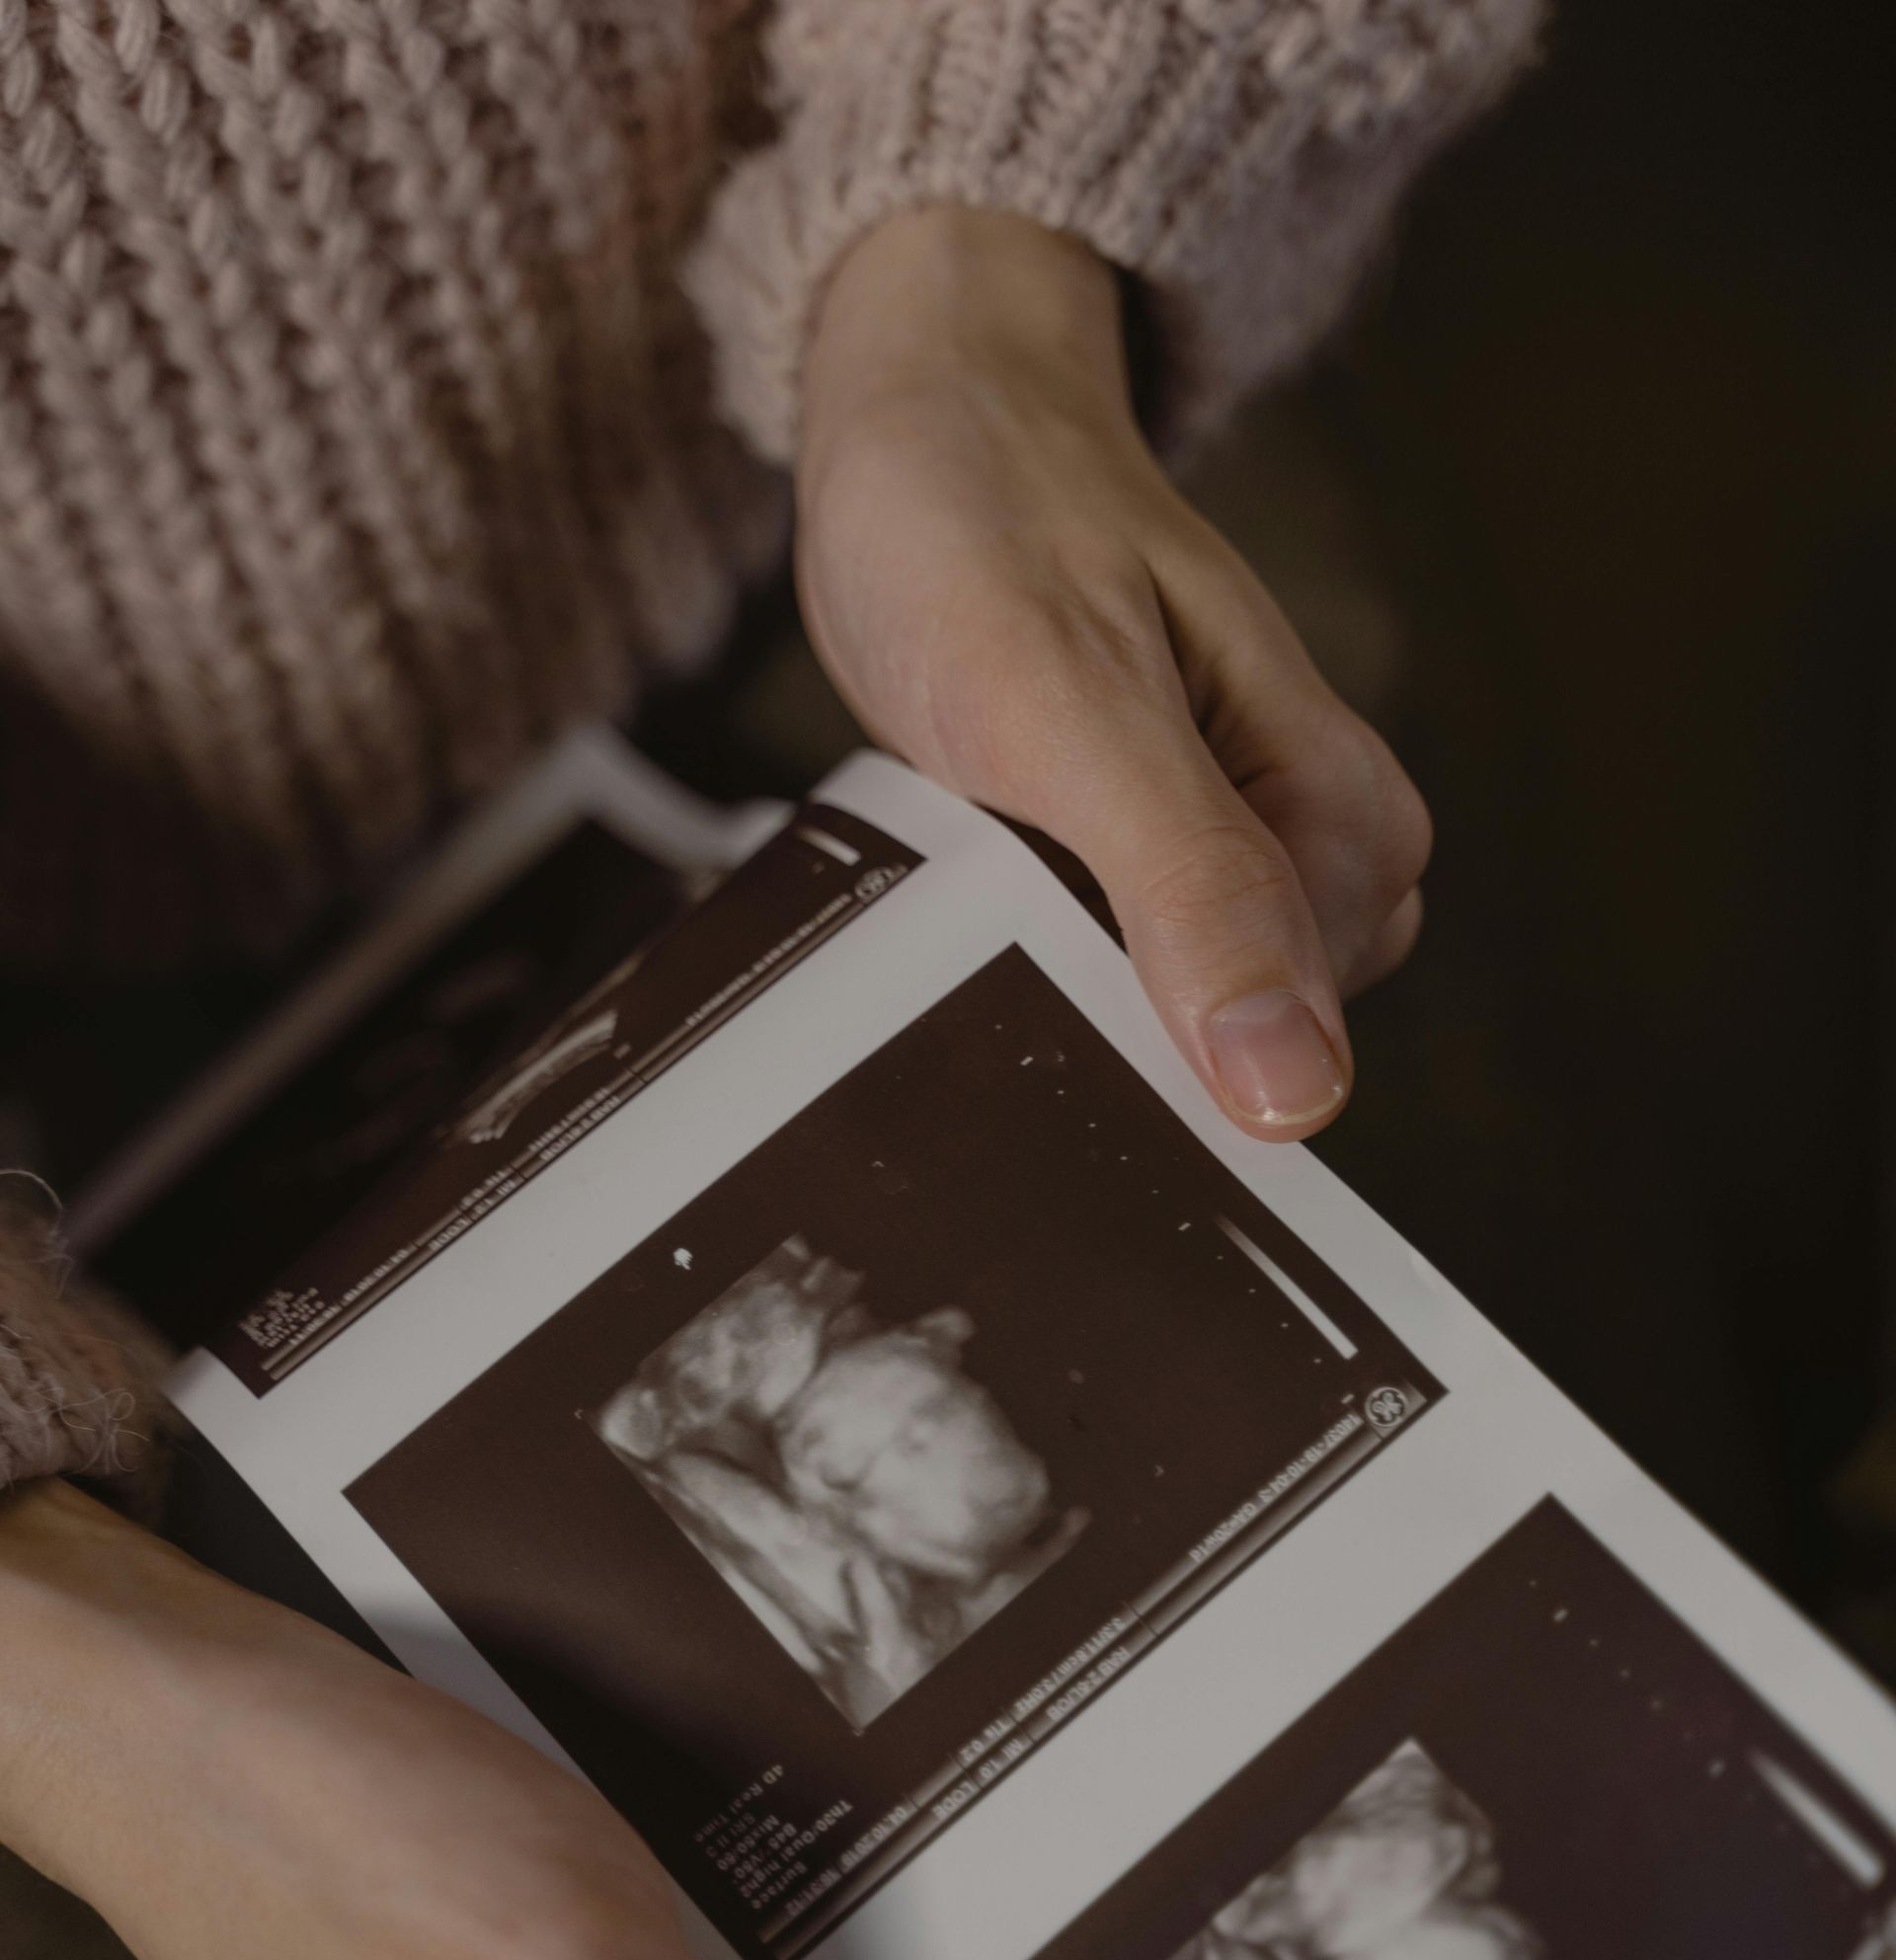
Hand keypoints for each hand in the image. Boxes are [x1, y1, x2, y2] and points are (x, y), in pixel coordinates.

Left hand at [797, 207, 1432, 1138]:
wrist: (923, 415)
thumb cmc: (993, 523)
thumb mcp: (1078, 712)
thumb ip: (1195, 893)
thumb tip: (1298, 1093)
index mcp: (1349, 818)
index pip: (1289, 1047)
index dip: (1159, 1057)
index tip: (1042, 990)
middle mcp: (1314, 850)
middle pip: (1222, 1050)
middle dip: (1099, 1020)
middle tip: (991, 900)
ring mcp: (1228, 862)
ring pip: (1155, 1024)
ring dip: (1048, 986)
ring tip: (979, 873)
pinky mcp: (1143, 867)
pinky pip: (1099, 977)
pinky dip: (1022, 957)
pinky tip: (973, 892)